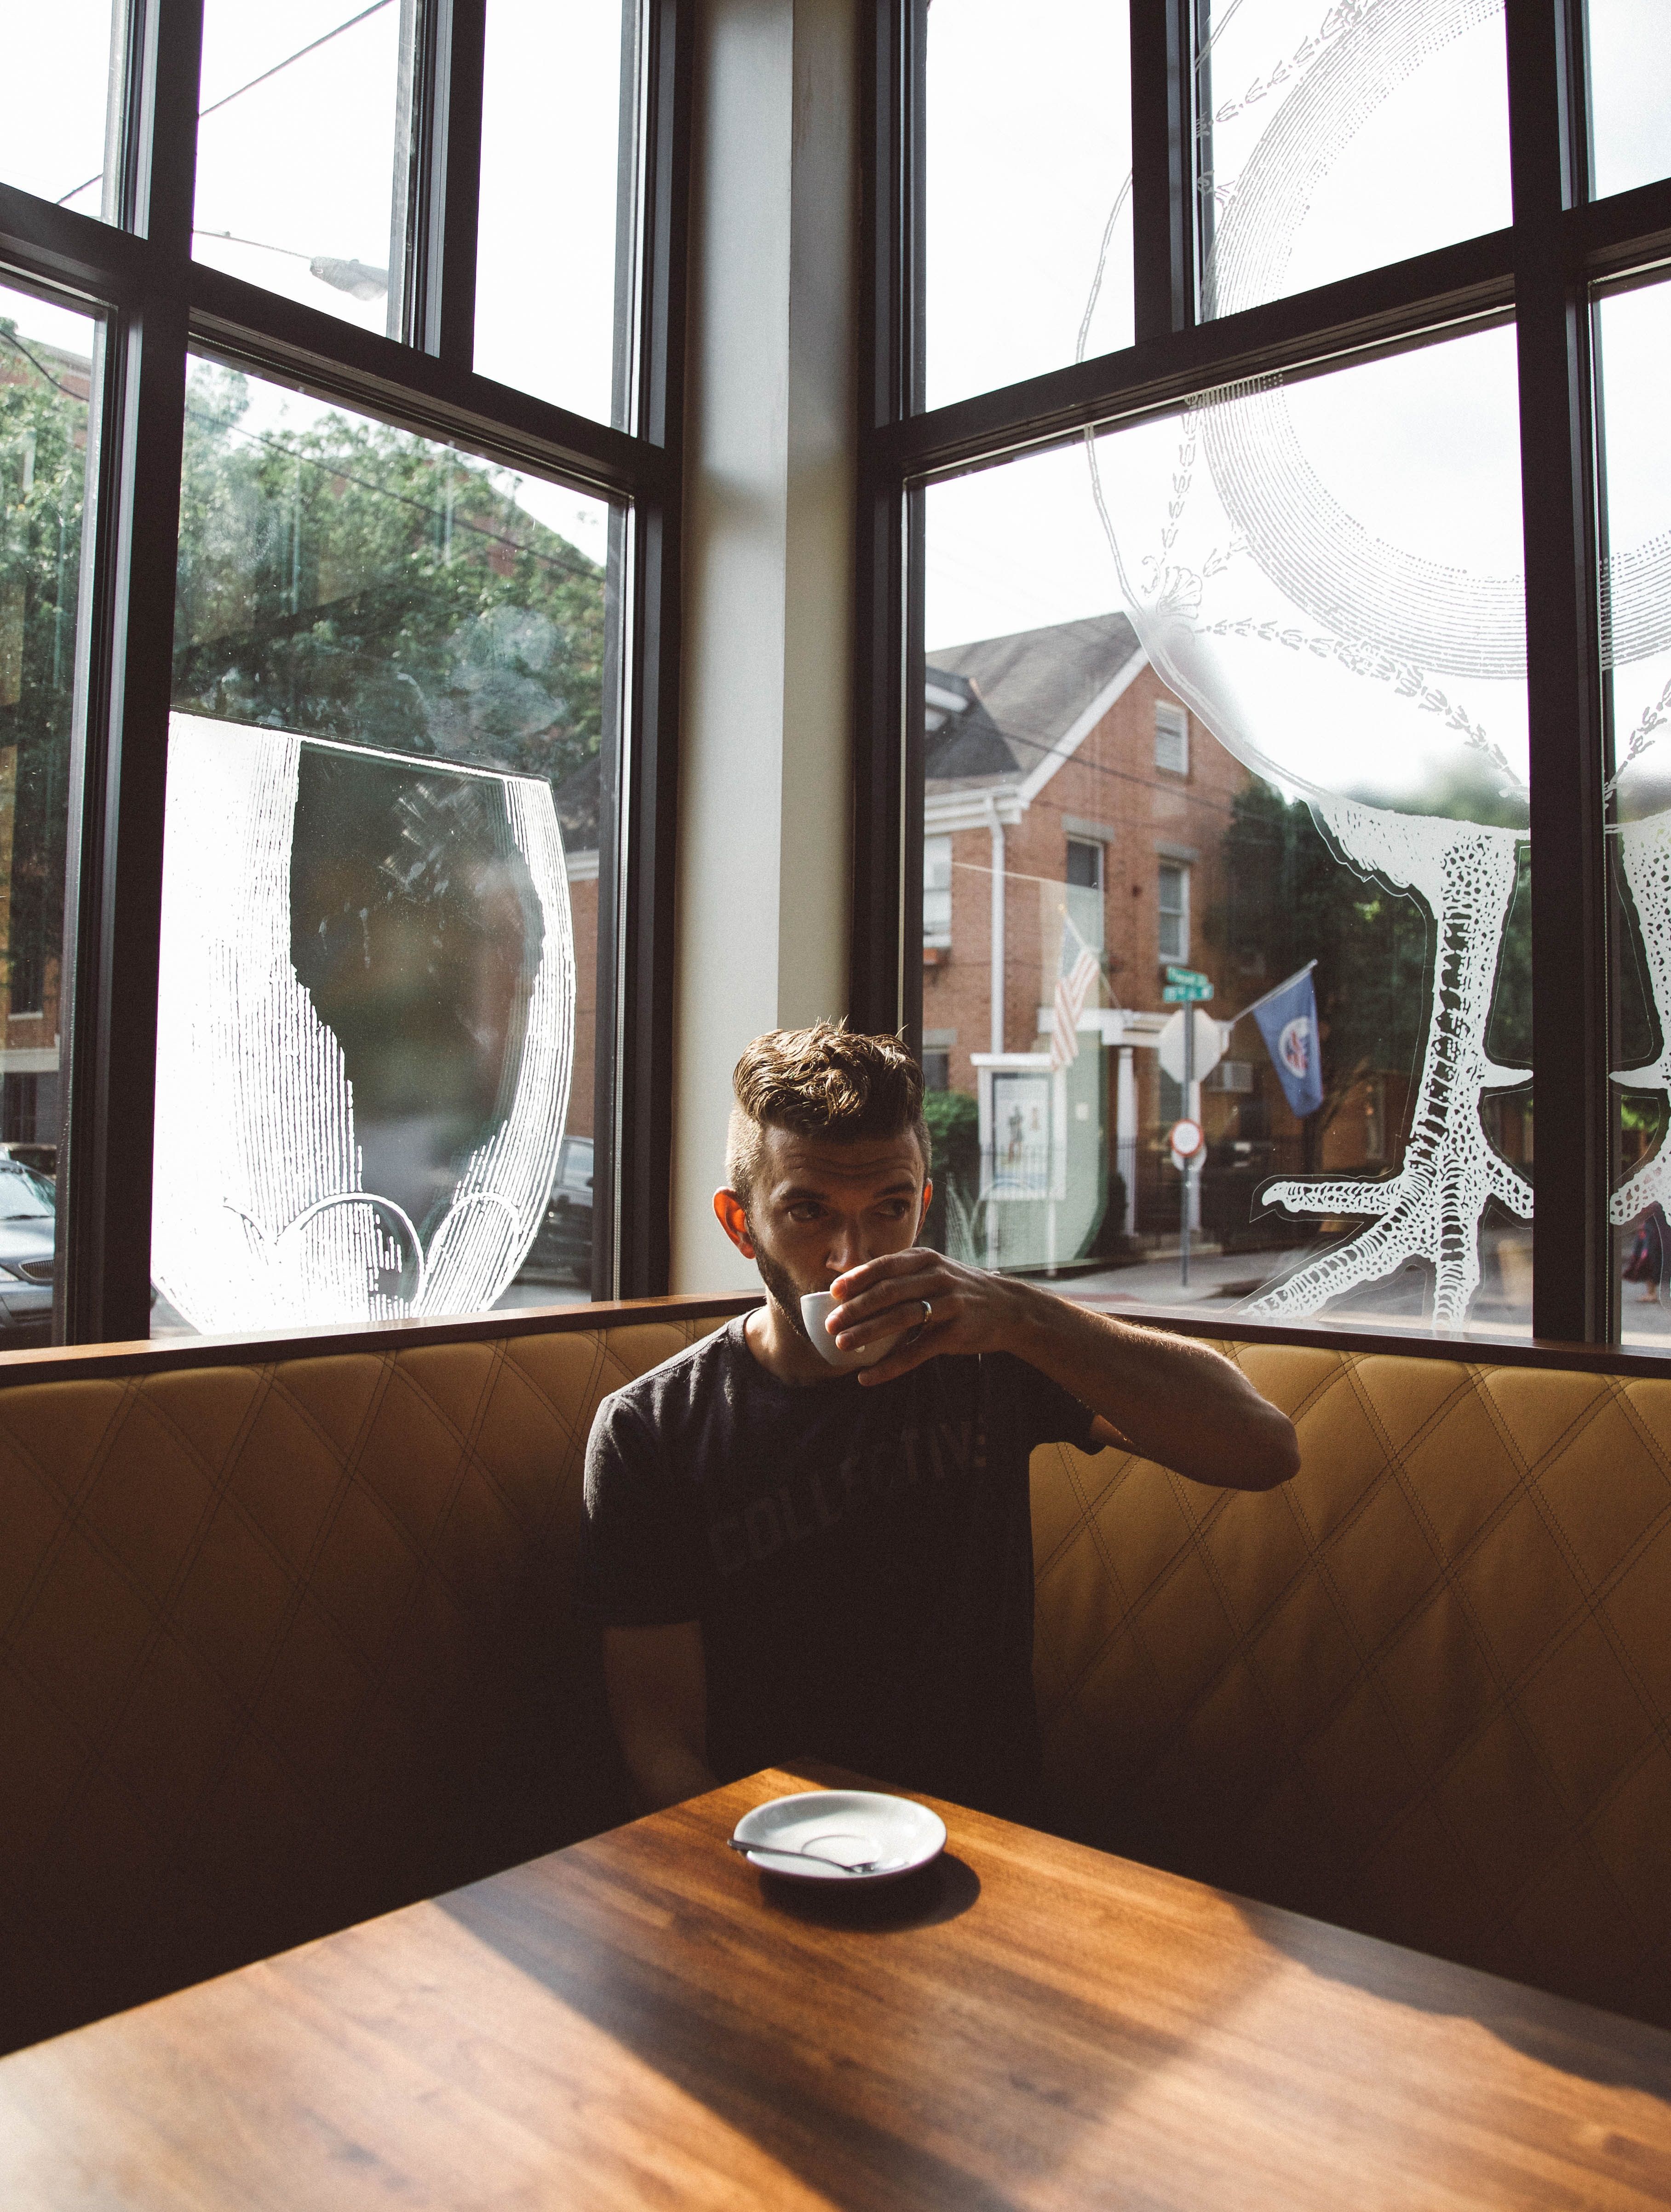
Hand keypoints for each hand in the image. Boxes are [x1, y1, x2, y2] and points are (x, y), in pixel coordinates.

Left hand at [826, 1248, 1027, 1385]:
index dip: (857, 1278)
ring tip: (843, 1345)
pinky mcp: (956, 1332)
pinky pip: (917, 1351)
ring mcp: (949, 1304)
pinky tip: (868, 1377)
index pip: (885, 1265)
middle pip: (889, 1292)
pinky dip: (890, 1366)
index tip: (833, 1292)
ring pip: (901, 1318)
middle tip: (831, 1324)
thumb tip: (848, 1281)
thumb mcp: (933, 1270)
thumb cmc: (958, 1289)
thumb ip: (899, 1273)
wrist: (1008, 1307)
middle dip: (856, 1309)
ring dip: (868, 1333)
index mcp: (925, 1259)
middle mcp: (937, 1277)